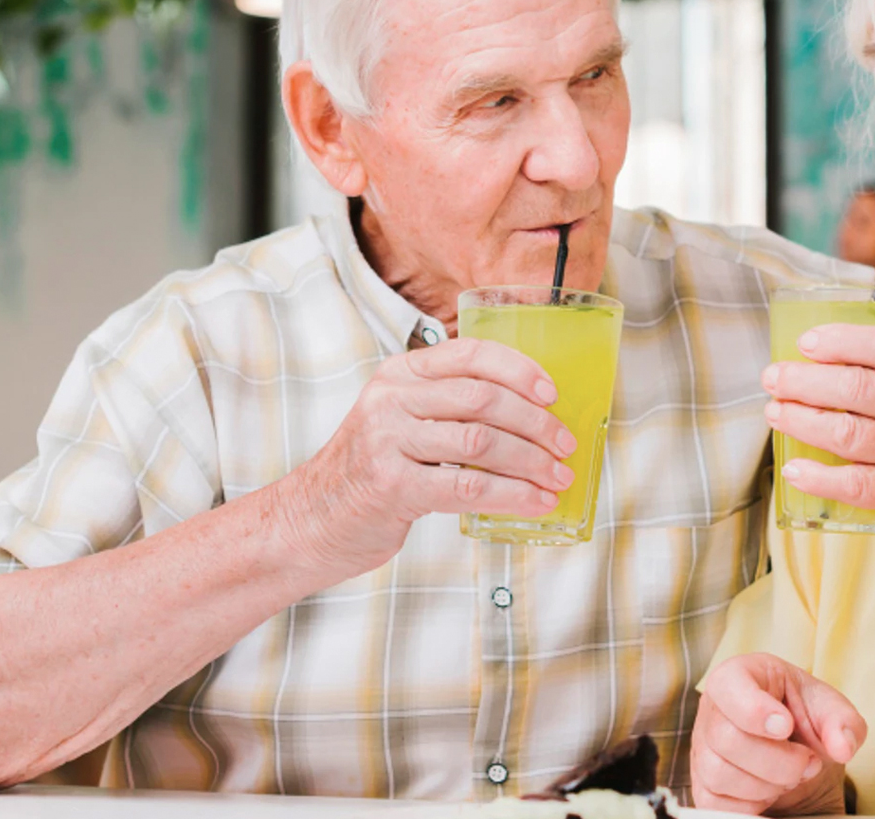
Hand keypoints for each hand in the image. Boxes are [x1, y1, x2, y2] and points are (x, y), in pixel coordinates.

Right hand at [270, 337, 577, 575]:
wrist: (309, 520)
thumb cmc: (372, 471)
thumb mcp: (400, 420)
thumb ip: (448, 406)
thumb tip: (531, 411)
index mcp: (400, 374)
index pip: (470, 354)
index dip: (519, 370)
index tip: (552, 394)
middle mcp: (392, 400)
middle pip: (483, 398)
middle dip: (536, 423)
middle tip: (565, 445)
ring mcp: (388, 442)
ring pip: (481, 442)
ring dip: (531, 461)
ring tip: (558, 477)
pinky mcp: (392, 486)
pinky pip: (467, 487)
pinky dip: (512, 495)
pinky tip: (535, 502)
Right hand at [692, 654, 865, 815]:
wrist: (796, 752)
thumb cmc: (805, 720)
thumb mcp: (830, 711)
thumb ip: (842, 722)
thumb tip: (842, 747)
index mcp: (739, 675)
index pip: (729, 686)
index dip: (755, 709)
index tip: (786, 726)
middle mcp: (712, 710)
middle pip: (727, 738)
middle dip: (778, 760)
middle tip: (807, 760)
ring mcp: (702, 749)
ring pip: (720, 774)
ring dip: (768, 784)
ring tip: (792, 775)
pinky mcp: (702, 786)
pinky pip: (717, 804)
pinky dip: (752, 804)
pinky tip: (771, 790)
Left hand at [763, 323, 874, 550]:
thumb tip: (847, 359)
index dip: (843, 339)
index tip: (807, 341)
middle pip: (859, 387)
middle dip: (806, 380)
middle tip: (775, 377)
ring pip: (850, 432)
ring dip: (803, 421)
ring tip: (775, 413)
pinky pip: (860, 484)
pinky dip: (822, 477)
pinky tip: (795, 469)